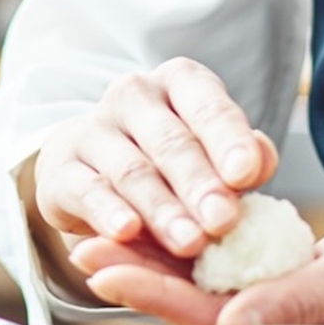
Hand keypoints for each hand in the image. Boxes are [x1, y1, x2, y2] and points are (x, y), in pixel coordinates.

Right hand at [32, 58, 278, 260]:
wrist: (93, 169)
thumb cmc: (171, 161)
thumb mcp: (213, 154)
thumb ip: (242, 159)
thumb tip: (261, 161)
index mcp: (180, 82)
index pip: (207, 104)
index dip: (228, 139)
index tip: (247, 173)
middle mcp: (134, 96)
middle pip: (170, 141)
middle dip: (199, 183)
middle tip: (224, 220)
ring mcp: (93, 129)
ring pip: (132, 171)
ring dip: (162, 209)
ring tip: (190, 242)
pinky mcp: (61, 168)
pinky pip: (87, 191)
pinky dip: (108, 212)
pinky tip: (126, 232)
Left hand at [69, 177, 323, 324]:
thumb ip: (303, 301)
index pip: (216, 322)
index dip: (155, 295)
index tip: (103, 267)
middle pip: (202, 307)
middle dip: (142, 275)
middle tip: (81, 242)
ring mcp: (300, 304)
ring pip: (215, 286)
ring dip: (162, 258)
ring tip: (106, 228)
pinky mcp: (304, 277)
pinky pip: (241, 266)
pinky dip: (201, 243)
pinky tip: (163, 219)